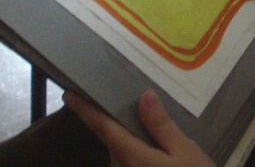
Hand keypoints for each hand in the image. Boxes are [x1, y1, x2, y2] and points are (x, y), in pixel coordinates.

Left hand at [64, 90, 214, 166]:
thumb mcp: (186, 152)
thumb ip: (162, 126)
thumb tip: (144, 97)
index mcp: (132, 157)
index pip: (103, 128)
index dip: (85, 111)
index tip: (68, 95)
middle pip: (116, 143)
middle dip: (125, 130)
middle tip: (147, 122)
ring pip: (123, 157)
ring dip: (135, 149)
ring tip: (163, 149)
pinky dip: (139, 159)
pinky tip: (160, 161)